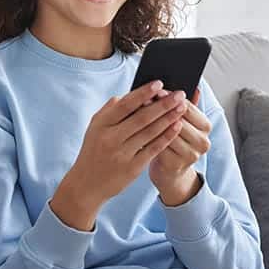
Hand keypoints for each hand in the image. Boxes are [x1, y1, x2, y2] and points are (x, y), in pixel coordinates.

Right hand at [50, 81, 186, 229]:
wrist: (86, 184)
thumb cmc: (94, 150)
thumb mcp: (95, 127)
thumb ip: (111, 109)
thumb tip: (132, 94)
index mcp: (101, 124)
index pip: (125, 105)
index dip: (143, 93)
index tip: (159, 83)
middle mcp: (110, 138)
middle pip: (142, 117)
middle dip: (163, 104)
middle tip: (179, 94)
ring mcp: (122, 154)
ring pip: (150, 132)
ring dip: (168, 118)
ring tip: (182, 108)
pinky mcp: (132, 168)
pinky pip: (153, 149)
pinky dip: (166, 137)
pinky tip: (176, 127)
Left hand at [148, 88, 211, 205]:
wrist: (171, 172)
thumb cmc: (175, 141)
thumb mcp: (184, 122)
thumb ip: (187, 105)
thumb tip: (194, 86)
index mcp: (206, 126)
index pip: (188, 107)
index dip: (171, 98)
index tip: (157, 89)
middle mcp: (202, 141)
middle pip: (178, 120)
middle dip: (159, 108)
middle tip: (144, 98)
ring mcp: (190, 155)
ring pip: (167, 133)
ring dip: (151, 121)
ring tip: (137, 111)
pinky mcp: (175, 165)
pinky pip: (158, 146)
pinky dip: (146, 136)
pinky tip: (135, 128)